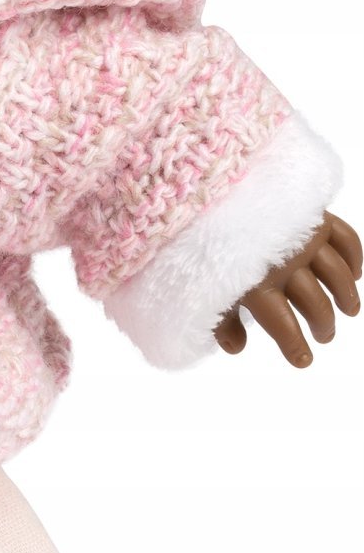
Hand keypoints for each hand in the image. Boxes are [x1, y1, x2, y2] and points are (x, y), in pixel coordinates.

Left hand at [214, 211, 360, 366]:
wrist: (209, 191)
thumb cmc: (207, 243)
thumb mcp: (204, 285)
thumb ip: (222, 319)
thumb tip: (237, 348)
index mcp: (255, 284)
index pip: (283, 325)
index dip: (295, 346)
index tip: (304, 361)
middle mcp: (284, 263)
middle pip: (314, 302)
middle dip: (323, 324)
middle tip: (325, 335)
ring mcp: (303, 238)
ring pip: (335, 274)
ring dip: (345, 295)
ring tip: (350, 310)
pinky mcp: (315, 216)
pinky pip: (345, 238)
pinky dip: (354, 256)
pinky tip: (355, 273)